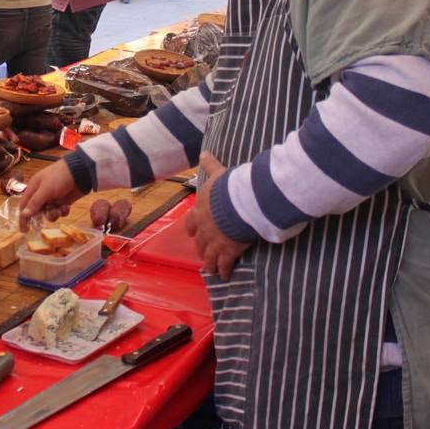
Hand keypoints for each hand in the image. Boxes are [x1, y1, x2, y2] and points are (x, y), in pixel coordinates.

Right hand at [19, 160, 85, 230]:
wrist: (80, 171)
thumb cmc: (59, 177)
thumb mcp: (45, 189)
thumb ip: (35, 203)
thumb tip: (23, 215)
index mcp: (34, 189)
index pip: (24, 205)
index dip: (24, 218)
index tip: (25, 230)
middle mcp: (42, 194)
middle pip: (37, 211)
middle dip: (43, 216)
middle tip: (48, 218)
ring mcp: (53, 199)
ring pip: (49, 213)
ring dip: (54, 214)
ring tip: (60, 209)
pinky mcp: (63, 202)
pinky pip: (59, 212)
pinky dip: (62, 211)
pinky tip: (67, 206)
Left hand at [184, 153, 251, 278]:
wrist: (239, 204)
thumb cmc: (228, 188)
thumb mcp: (218, 174)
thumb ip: (210, 165)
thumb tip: (204, 152)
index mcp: (201, 210)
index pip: (191, 221)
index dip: (191, 228)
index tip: (190, 232)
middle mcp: (205, 228)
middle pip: (199, 242)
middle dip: (200, 248)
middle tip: (202, 253)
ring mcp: (215, 242)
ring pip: (209, 256)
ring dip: (209, 263)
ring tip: (212, 270)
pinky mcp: (228, 251)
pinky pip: (224, 265)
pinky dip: (224, 271)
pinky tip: (226, 276)